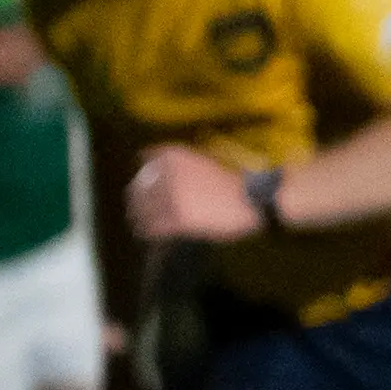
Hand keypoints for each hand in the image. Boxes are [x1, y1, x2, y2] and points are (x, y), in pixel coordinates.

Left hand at [126, 144, 263, 241]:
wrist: (254, 197)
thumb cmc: (234, 181)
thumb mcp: (206, 160)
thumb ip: (183, 162)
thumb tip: (160, 167)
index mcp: (174, 155)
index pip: (147, 158)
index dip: (144, 173)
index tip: (141, 183)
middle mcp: (167, 173)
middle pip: (140, 187)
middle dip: (137, 199)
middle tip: (136, 209)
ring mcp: (171, 196)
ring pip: (145, 209)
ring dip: (141, 217)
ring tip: (140, 224)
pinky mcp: (178, 217)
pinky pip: (156, 226)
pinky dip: (151, 230)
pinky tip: (150, 234)